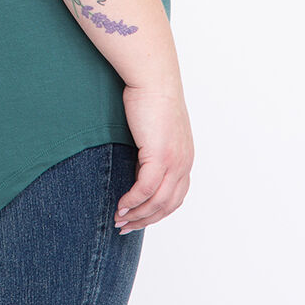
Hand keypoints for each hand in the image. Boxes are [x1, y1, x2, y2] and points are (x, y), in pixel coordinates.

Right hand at [115, 83, 193, 233]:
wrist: (152, 77)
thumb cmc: (150, 95)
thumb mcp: (155, 127)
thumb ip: (152, 145)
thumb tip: (138, 159)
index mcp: (185, 157)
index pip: (175, 196)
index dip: (157, 212)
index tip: (138, 218)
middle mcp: (184, 163)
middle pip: (167, 205)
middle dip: (146, 219)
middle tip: (125, 227)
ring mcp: (174, 161)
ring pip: (157, 202)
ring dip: (137, 215)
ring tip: (119, 220)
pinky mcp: (159, 156)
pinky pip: (145, 189)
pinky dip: (132, 201)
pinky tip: (120, 205)